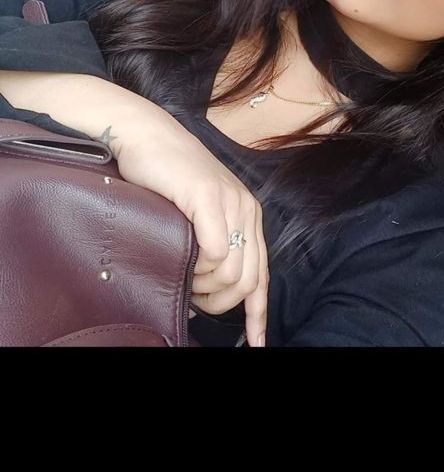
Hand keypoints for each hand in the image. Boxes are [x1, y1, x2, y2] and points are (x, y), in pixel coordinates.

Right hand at [114, 111, 268, 346]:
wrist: (146, 135)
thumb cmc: (164, 176)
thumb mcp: (198, 213)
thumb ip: (211, 242)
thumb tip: (207, 289)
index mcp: (248, 215)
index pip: (262, 274)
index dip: (258, 314)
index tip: (255, 343)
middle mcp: (246, 210)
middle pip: (248, 281)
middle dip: (220, 303)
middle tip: (192, 297)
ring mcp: (230, 203)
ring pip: (233, 273)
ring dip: (205, 286)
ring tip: (183, 274)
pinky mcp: (209, 198)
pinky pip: (215, 252)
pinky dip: (198, 267)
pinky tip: (182, 260)